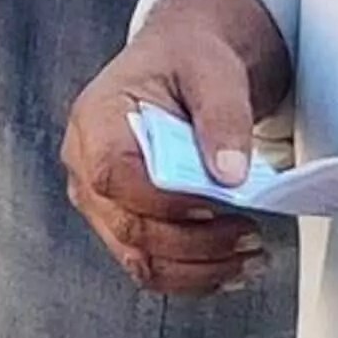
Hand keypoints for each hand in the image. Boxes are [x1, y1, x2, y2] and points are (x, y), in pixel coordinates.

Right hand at [63, 0, 284, 299]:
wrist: (182, 63)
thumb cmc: (188, 60)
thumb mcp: (212, 69)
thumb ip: (222, 117)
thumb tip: (229, 173)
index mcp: (95, 120)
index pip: (112, 175)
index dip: (164, 200)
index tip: (220, 204)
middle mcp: (85, 165)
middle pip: (129, 227)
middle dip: (197, 244)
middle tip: (252, 235)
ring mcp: (100, 201)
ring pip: (139, 259)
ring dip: (199, 271)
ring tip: (251, 257)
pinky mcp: (123, 222)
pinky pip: (150, 265)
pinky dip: (193, 276)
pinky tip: (231, 268)